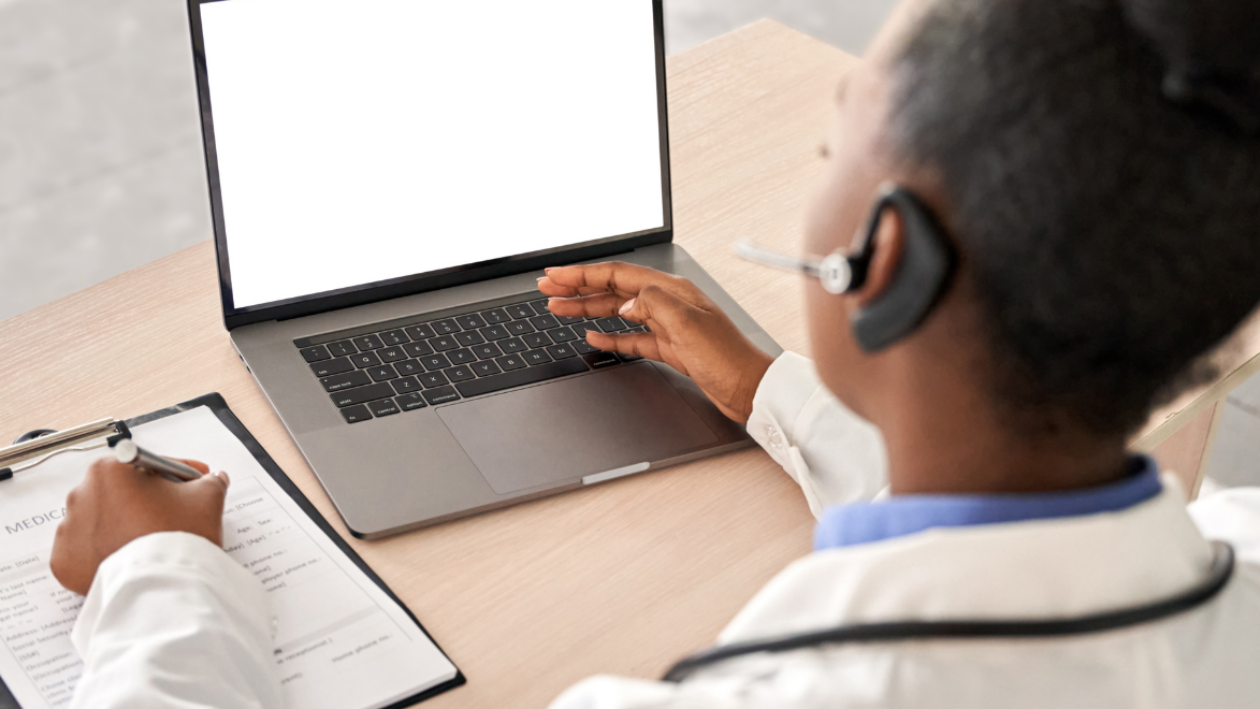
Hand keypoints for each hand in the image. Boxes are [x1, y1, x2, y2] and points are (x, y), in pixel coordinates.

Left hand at [50, 458, 229, 594]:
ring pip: (104, 520)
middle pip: (122, 491)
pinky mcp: (65, 562)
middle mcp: (81, 494)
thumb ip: (211, 481)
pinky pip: (88, 551)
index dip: (178, 472)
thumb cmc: (178, 537)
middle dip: (148, 499)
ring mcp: (69, 530)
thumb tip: (213, 480)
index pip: (150, 464)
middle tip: (175, 512)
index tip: (191, 481)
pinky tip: (132, 555)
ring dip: (126, 524)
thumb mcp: (207, 498)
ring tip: (153, 539)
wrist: (161, 585)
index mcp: (110, 470)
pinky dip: (107, 552)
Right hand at [539, 262, 773, 422]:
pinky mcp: (669, 348)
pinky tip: (593, 337)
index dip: (582, 274)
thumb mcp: (687, 324)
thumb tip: (626, 300)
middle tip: (547, 288)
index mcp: (670, 290)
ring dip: (587, 310)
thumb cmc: (727, 357)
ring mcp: (667, 326)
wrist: (750, 388)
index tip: (555, 274)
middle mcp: (667, 303)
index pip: (616, 275)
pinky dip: (610, 336)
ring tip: (559, 309)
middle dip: (577, 288)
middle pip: (612, 289)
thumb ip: (652, 303)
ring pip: (618, 312)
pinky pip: (632, 338)